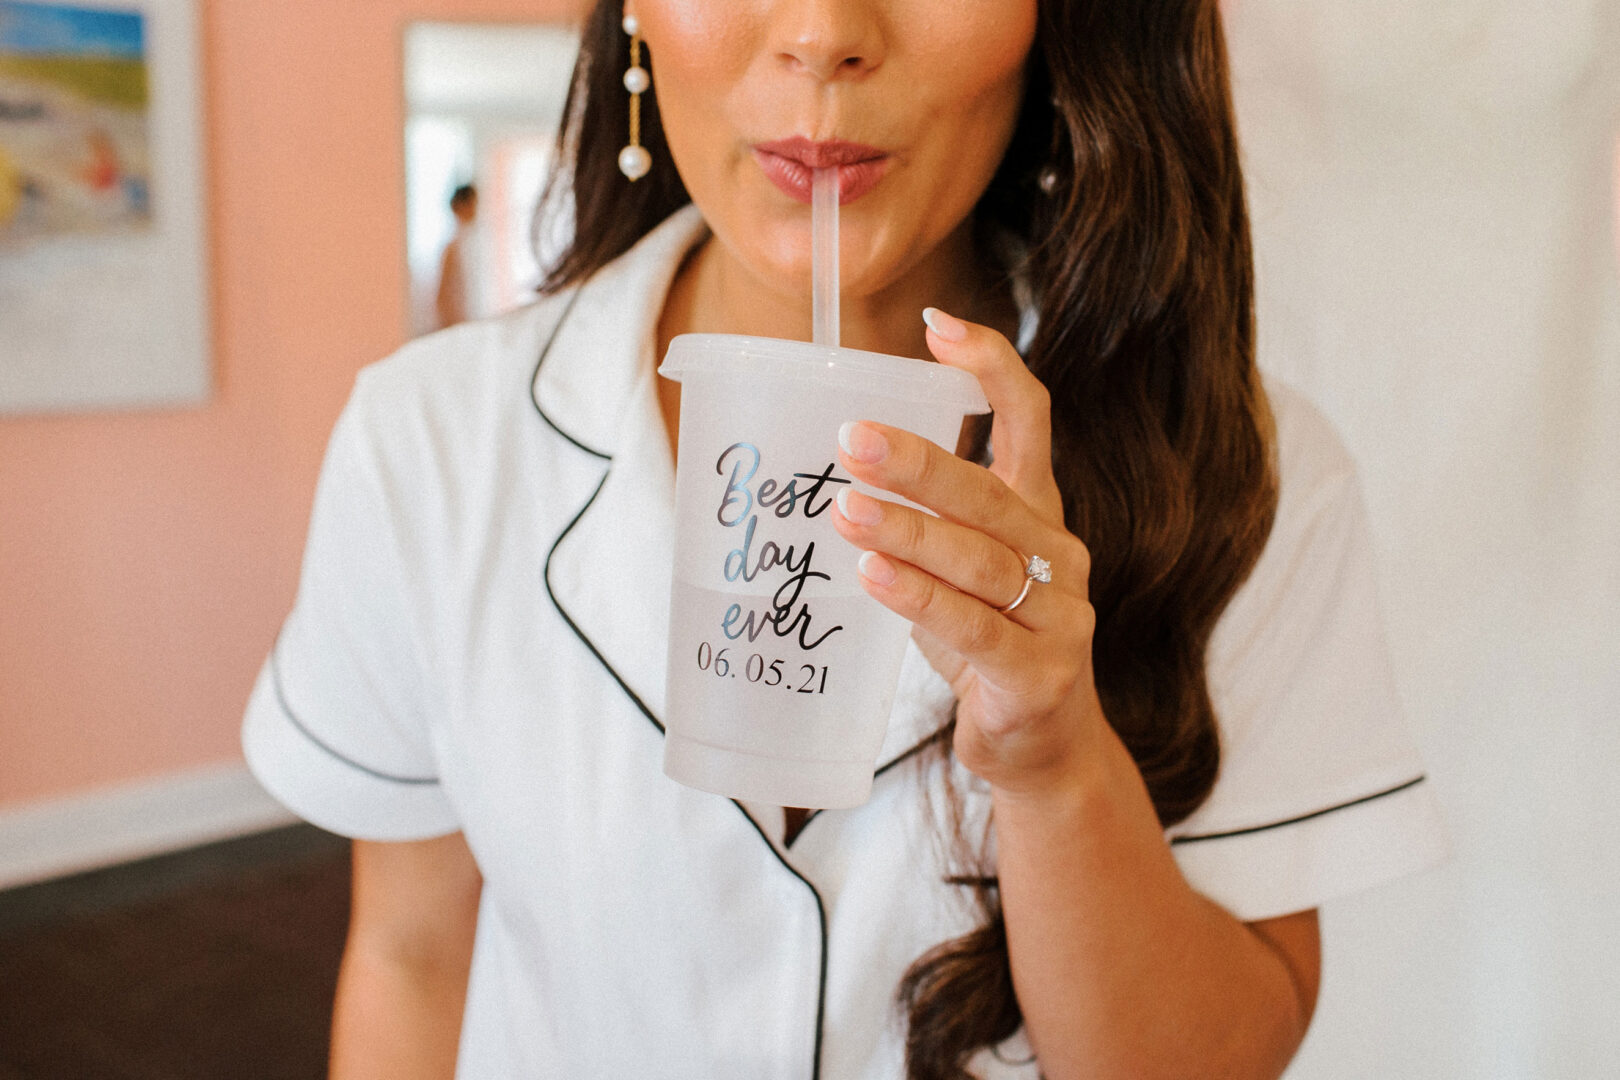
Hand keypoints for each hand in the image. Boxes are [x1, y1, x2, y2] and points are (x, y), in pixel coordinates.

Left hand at [830, 307, 1106, 795]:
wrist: (1041, 747)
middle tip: (852, 438)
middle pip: (990, 493)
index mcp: (1038, 513)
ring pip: (980, 561)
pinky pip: (974, 628)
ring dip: (908, 531)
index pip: (1029, 420)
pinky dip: (920, 599)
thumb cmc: (987, 643)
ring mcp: (1059, 615)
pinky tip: (873, 575)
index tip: (938, 325)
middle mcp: (1058, 554)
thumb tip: (836, 462)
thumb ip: (927, 519)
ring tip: (845, 508)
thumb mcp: (961, 569)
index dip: (991, 367)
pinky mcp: (1040, 675)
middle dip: (920, 461)